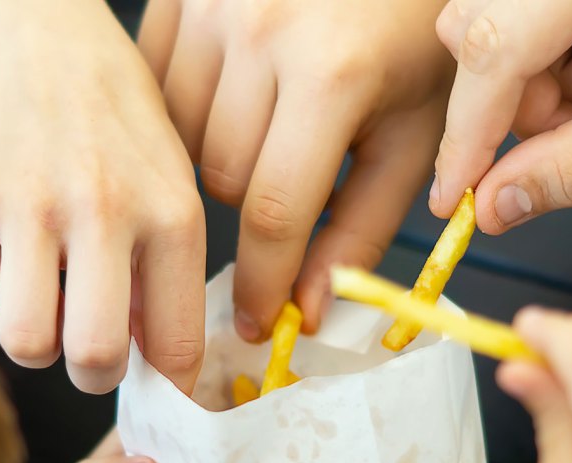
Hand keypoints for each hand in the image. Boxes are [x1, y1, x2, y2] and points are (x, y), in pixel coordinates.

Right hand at [0, 0, 206, 393]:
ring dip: (37, 340)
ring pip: (25, 342)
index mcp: (171, 212)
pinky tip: (10, 244)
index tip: (156, 384)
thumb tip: (150, 364)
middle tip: (92, 358)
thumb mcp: (172, 184)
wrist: (41, 38)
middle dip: (93, 376)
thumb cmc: (120, 125)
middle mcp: (102, 209)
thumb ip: (168, 272)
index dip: (167, 384)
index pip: (175, 344)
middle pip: (93, 358)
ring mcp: (27, 204)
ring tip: (48, 305)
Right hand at [138, 0, 454, 337]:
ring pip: (181, 138)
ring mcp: (211, 4)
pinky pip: (157, 87)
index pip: (275, 211)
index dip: (263, 281)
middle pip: (222, 178)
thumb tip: (309, 309)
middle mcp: (260, 31)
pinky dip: (186, 114)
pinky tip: (231, 97)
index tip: (257, 322)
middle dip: (255, 209)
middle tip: (291, 187)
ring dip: (216, 160)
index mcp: (331, 73)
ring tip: (266, 133)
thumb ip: (362, 227)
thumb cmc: (414, 37)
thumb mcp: (412, 133)